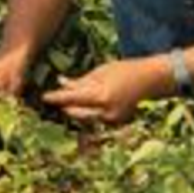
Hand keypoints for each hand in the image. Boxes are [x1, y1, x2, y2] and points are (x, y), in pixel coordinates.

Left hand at [41, 57, 167, 124]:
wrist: (150, 80)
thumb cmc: (124, 70)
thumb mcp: (100, 72)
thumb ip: (81, 80)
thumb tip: (61, 82)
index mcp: (102, 96)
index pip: (73, 99)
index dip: (57, 98)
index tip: (43, 97)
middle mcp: (106, 111)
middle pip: (76, 112)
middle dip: (65, 106)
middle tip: (52, 98)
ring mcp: (112, 119)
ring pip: (85, 116)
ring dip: (75, 109)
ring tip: (66, 100)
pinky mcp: (115, 122)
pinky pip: (95, 117)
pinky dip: (88, 110)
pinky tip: (83, 102)